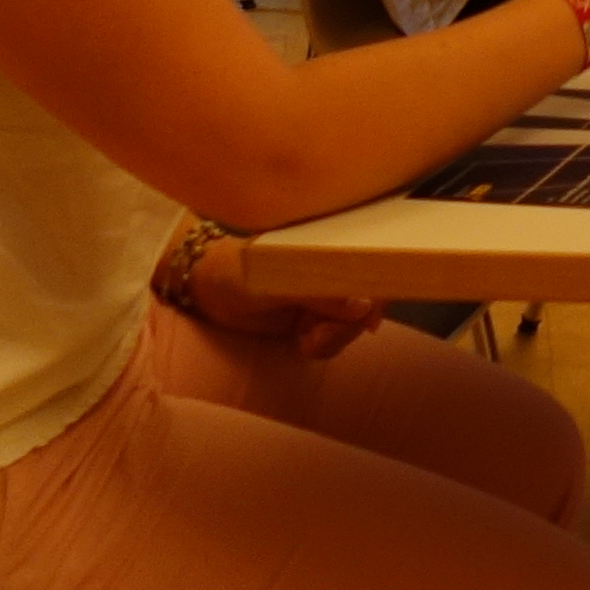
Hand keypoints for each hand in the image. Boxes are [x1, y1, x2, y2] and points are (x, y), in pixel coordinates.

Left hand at [179, 241, 384, 360]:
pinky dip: (323, 347)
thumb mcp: (276, 282)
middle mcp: (334, 266)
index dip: (383, 286)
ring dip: (335, 338)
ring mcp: (325, 293)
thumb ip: (320, 292)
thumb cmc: (237, 271)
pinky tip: (302, 343)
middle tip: (319, 336)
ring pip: (353, 322)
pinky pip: (336, 337)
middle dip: (350, 324)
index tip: (371, 318)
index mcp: (329, 243)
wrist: (206, 291)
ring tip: (307, 341)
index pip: (374, 259)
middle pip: (369, 298)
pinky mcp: (314, 317)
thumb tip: (365, 304)